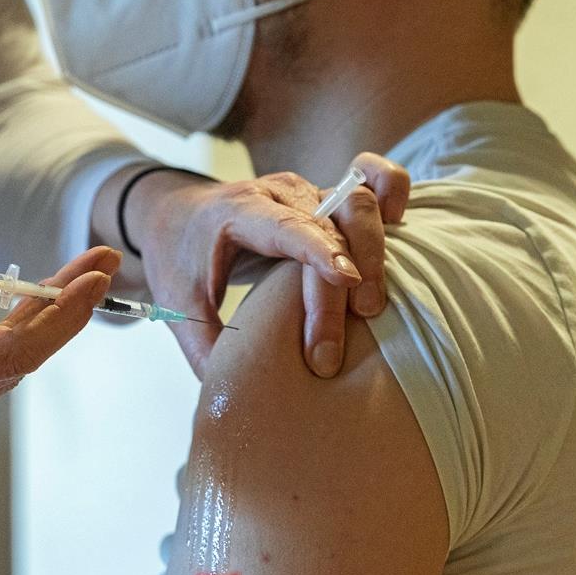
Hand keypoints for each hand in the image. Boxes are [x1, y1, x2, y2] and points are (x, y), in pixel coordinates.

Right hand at [0, 243, 120, 456]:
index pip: (12, 352)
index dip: (61, 316)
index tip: (96, 276)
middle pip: (20, 363)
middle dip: (61, 312)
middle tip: (93, 265)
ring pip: (6, 376)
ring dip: (39, 330)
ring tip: (59, 283)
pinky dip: (9, 351)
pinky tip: (18, 317)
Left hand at [127, 153, 408, 377]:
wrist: (176, 217)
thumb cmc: (178, 259)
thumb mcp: (177, 305)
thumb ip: (203, 347)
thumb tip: (238, 398)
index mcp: (236, 212)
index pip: (284, 226)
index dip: (318, 250)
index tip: (346, 280)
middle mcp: (277, 194)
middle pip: (327, 225)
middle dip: (339, 285)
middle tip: (331, 349)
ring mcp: (306, 191)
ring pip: (356, 203)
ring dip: (372, 250)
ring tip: (370, 309)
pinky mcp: (327, 195)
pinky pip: (371, 177)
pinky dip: (393, 190)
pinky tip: (400, 223)